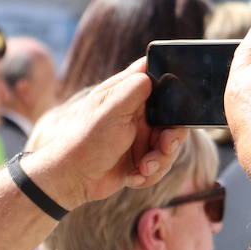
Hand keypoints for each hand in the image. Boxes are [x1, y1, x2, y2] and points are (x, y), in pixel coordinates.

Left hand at [24, 60, 189, 208]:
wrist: (73, 179)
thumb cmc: (86, 141)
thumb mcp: (110, 110)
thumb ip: (133, 89)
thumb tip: (150, 70)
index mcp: (128, 93)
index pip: (160, 80)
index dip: (174, 92)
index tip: (177, 108)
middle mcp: (137, 113)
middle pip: (173, 119)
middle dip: (172, 137)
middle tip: (165, 146)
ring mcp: (140, 136)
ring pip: (169, 146)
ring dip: (160, 161)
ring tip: (143, 169)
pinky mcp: (141, 159)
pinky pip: (160, 166)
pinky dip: (149, 175)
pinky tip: (133, 178)